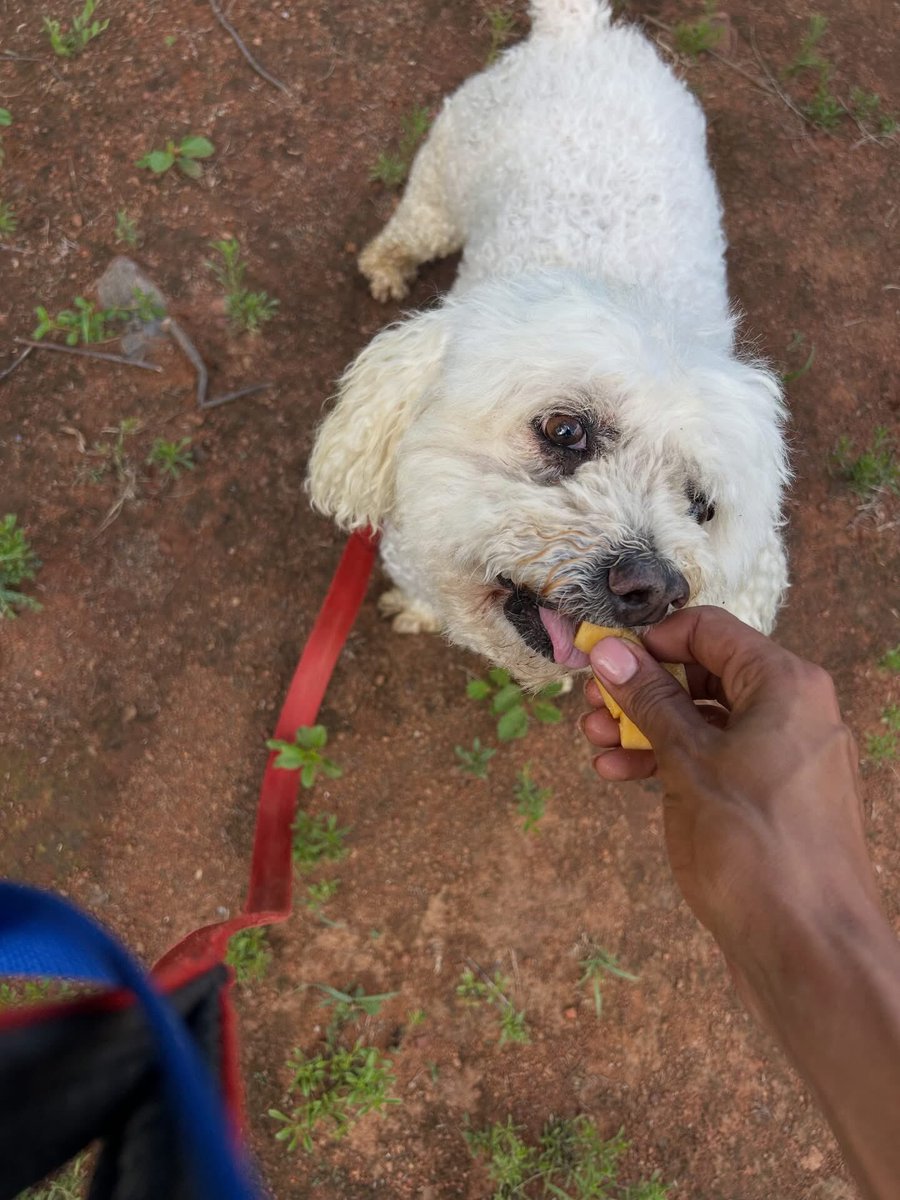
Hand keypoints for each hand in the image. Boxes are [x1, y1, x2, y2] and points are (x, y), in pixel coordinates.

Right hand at [579, 606, 878, 969]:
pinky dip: (671, 762)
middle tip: (590, 710)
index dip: (650, 641)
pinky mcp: (773, 796)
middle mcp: (793, 709)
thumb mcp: (687, 762)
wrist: (810, 950)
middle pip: (704, 674)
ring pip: (705, 721)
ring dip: (646, 728)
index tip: (601, 663)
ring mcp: (785, 755)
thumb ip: (649, 700)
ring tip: (594, 746)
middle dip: (641, 689)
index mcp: (784, 684)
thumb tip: (610, 650)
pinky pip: (716, 760)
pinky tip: (621, 777)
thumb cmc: (753, 846)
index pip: (708, 631)